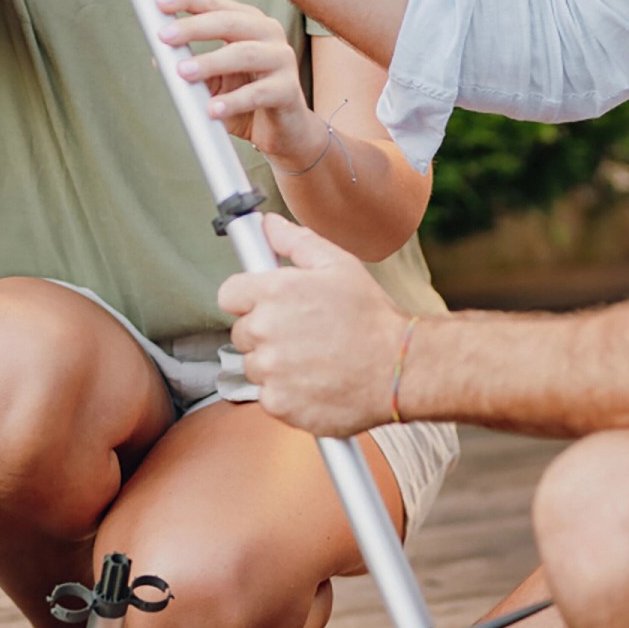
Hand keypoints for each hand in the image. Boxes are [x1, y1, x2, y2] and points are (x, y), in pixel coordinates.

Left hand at [157, 0, 319, 160]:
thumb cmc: (247, 98)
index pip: (215, 5)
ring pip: (244, 54)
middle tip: (165, 36)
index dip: (187, 0)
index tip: (159, 1)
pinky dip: (232, 101)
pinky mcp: (288, 90)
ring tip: (183, 72)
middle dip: (194, 27)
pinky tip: (212, 109)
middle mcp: (269, 34)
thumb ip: (193, 64)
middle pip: (229, 22)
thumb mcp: (215, 78)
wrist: (284, 131)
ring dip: (210, 62)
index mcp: (249, 22)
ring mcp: (282, 60)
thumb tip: (160, 58)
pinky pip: (257, 94)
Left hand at [218, 214, 409, 435]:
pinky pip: (268, 396)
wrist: (399, 369)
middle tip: (302, 334)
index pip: (229, 294)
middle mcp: (265, 330)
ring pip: (254, 366)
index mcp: (274, 291)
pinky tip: (314, 383)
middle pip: (242, 333)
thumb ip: (296, 242)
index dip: (248, 299)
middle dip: (265, 333)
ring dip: (275, 365)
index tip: (266, 306)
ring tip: (313, 359)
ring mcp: (270, 369)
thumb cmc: (371, 316)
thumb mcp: (339, 266)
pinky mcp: (278, 402)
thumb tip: (268, 225)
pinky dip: (286, 393)